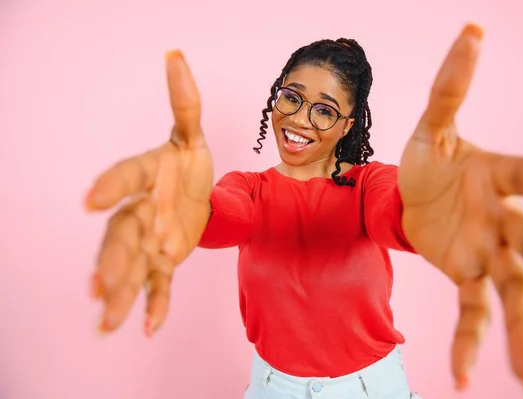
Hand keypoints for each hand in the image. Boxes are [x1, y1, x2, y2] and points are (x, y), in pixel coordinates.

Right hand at [86, 50, 212, 336]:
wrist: (193, 194)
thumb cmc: (185, 165)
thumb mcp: (190, 135)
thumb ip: (185, 101)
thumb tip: (175, 56)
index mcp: (145, 177)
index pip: (126, 179)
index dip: (111, 188)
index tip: (91, 201)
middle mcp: (139, 211)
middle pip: (121, 234)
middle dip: (113, 258)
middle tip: (100, 284)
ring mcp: (149, 239)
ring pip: (132, 265)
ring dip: (122, 291)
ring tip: (109, 320)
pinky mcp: (162, 260)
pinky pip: (157, 283)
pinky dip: (154, 304)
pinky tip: (148, 328)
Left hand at [398, 24, 522, 389]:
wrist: (413, 193)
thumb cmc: (432, 158)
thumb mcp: (433, 125)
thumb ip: (450, 87)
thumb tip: (472, 30)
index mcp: (501, 176)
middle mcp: (506, 219)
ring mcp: (489, 253)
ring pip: (517, 292)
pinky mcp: (467, 276)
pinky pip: (473, 312)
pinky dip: (470, 343)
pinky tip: (463, 378)